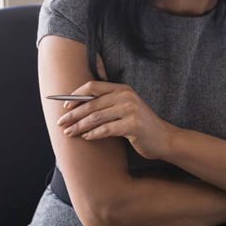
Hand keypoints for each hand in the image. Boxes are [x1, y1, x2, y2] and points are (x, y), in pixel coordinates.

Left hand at [56, 82, 172, 159]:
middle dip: (73, 114)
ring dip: (79, 126)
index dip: (76, 96)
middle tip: (61, 123)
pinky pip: (106, 130)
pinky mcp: (133, 125)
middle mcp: (126, 96)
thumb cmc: (140, 125)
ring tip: (69, 133)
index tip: (64, 106)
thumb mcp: (126, 108)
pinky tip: (85, 138)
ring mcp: (130, 110)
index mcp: (122, 88)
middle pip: (91, 104)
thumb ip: (107, 103)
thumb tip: (78, 106)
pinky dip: (93, 134)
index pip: (93, 87)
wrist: (164, 138)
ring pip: (96, 118)